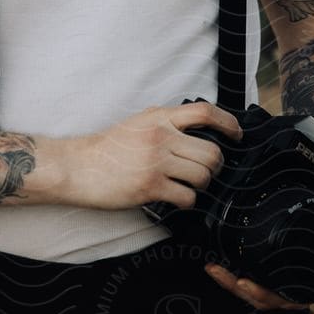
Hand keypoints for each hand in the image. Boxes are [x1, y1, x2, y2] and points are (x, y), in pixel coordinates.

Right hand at [55, 101, 242, 210]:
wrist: (77, 166)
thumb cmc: (106, 148)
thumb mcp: (137, 123)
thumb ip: (164, 123)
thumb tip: (195, 128)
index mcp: (158, 117)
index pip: (205, 112)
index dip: (228, 123)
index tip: (236, 134)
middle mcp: (161, 136)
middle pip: (212, 152)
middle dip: (215, 166)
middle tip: (206, 172)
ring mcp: (156, 162)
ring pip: (203, 175)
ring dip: (201, 185)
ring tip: (188, 186)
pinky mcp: (150, 186)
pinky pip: (187, 197)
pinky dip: (187, 201)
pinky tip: (177, 199)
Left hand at [204, 179, 313, 311]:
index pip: (286, 299)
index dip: (264, 294)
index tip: (245, 282)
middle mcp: (298, 289)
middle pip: (263, 299)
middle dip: (237, 287)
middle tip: (216, 270)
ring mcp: (285, 283)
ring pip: (255, 294)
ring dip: (231, 283)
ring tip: (211, 268)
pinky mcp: (275, 274)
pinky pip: (255, 281)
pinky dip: (236, 277)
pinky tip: (218, 264)